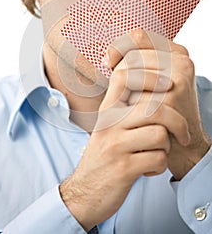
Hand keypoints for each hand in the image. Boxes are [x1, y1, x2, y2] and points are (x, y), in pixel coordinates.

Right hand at [59, 29, 207, 229]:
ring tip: (156, 154)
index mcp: (107, 110)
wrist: (85, 191)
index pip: (124, 77)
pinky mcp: (123, 168)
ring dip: (166, 148)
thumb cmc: (105, 155)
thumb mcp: (108, 126)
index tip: (167, 84)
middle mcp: (109, 123)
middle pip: (154, 108)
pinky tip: (147, 168)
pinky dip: (160, 167)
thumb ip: (126, 108)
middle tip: (183, 134)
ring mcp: (115, 145)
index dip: (149, 76)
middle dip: (178, 122)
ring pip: (160, 134)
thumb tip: (157, 87)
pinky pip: (158, 159)